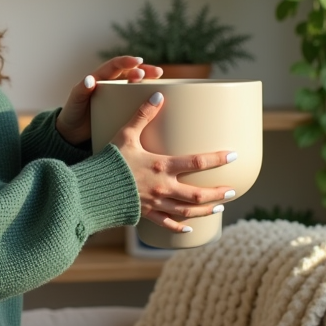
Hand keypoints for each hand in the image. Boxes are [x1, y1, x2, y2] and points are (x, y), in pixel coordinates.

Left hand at [55, 56, 162, 145]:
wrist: (72, 133)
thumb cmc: (72, 114)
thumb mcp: (75, 101)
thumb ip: (81, 90)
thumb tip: (90, 80)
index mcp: (99, 78)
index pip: (114, 66)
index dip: (126, 62)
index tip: (138, 62)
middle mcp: (110, 84)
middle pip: (129, 73)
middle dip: (144, 70)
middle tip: (157, 72)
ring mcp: (116, 96)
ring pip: (135, 85)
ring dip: (148, 81)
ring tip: (159, 79)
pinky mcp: (121, 109)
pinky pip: (134, 101)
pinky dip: (145, 98)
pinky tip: (155, 101)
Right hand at [113, 90, 237, 232]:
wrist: (92, 189)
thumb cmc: (108, 159)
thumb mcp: (125, 134)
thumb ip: (142, 115)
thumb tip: (158, 95)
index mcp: (161, 166)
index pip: (197, 161)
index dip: (217, 158)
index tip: (234, 155)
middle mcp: (162, 187)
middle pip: (197, 193)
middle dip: (218, 193)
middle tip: (233, 190)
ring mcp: (155, 203)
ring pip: (186, 211)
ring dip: (205, 210)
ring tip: (220, 207)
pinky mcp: (145, 214)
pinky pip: (166, 223)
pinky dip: (179, 228)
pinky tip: (190, 230)